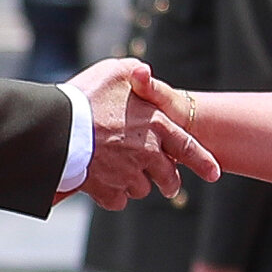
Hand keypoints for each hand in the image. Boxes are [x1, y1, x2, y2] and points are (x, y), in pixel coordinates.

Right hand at [62, 59, 208, 207]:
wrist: (56, 127)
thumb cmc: (85, 97)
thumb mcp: (112, 72)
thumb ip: (133, 72)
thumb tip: (142, 71)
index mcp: (156, 126)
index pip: (188, 148)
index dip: (203, 162)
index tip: (214, 173)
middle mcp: (147, 154)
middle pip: (168, 178)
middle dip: (169, 183)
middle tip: (166, 185)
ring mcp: (127, 174)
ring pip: (141, 189)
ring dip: (135, 184)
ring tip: (123, 174)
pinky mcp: (106, 190)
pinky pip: (117, 200)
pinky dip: (113, 195)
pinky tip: (105, 185)